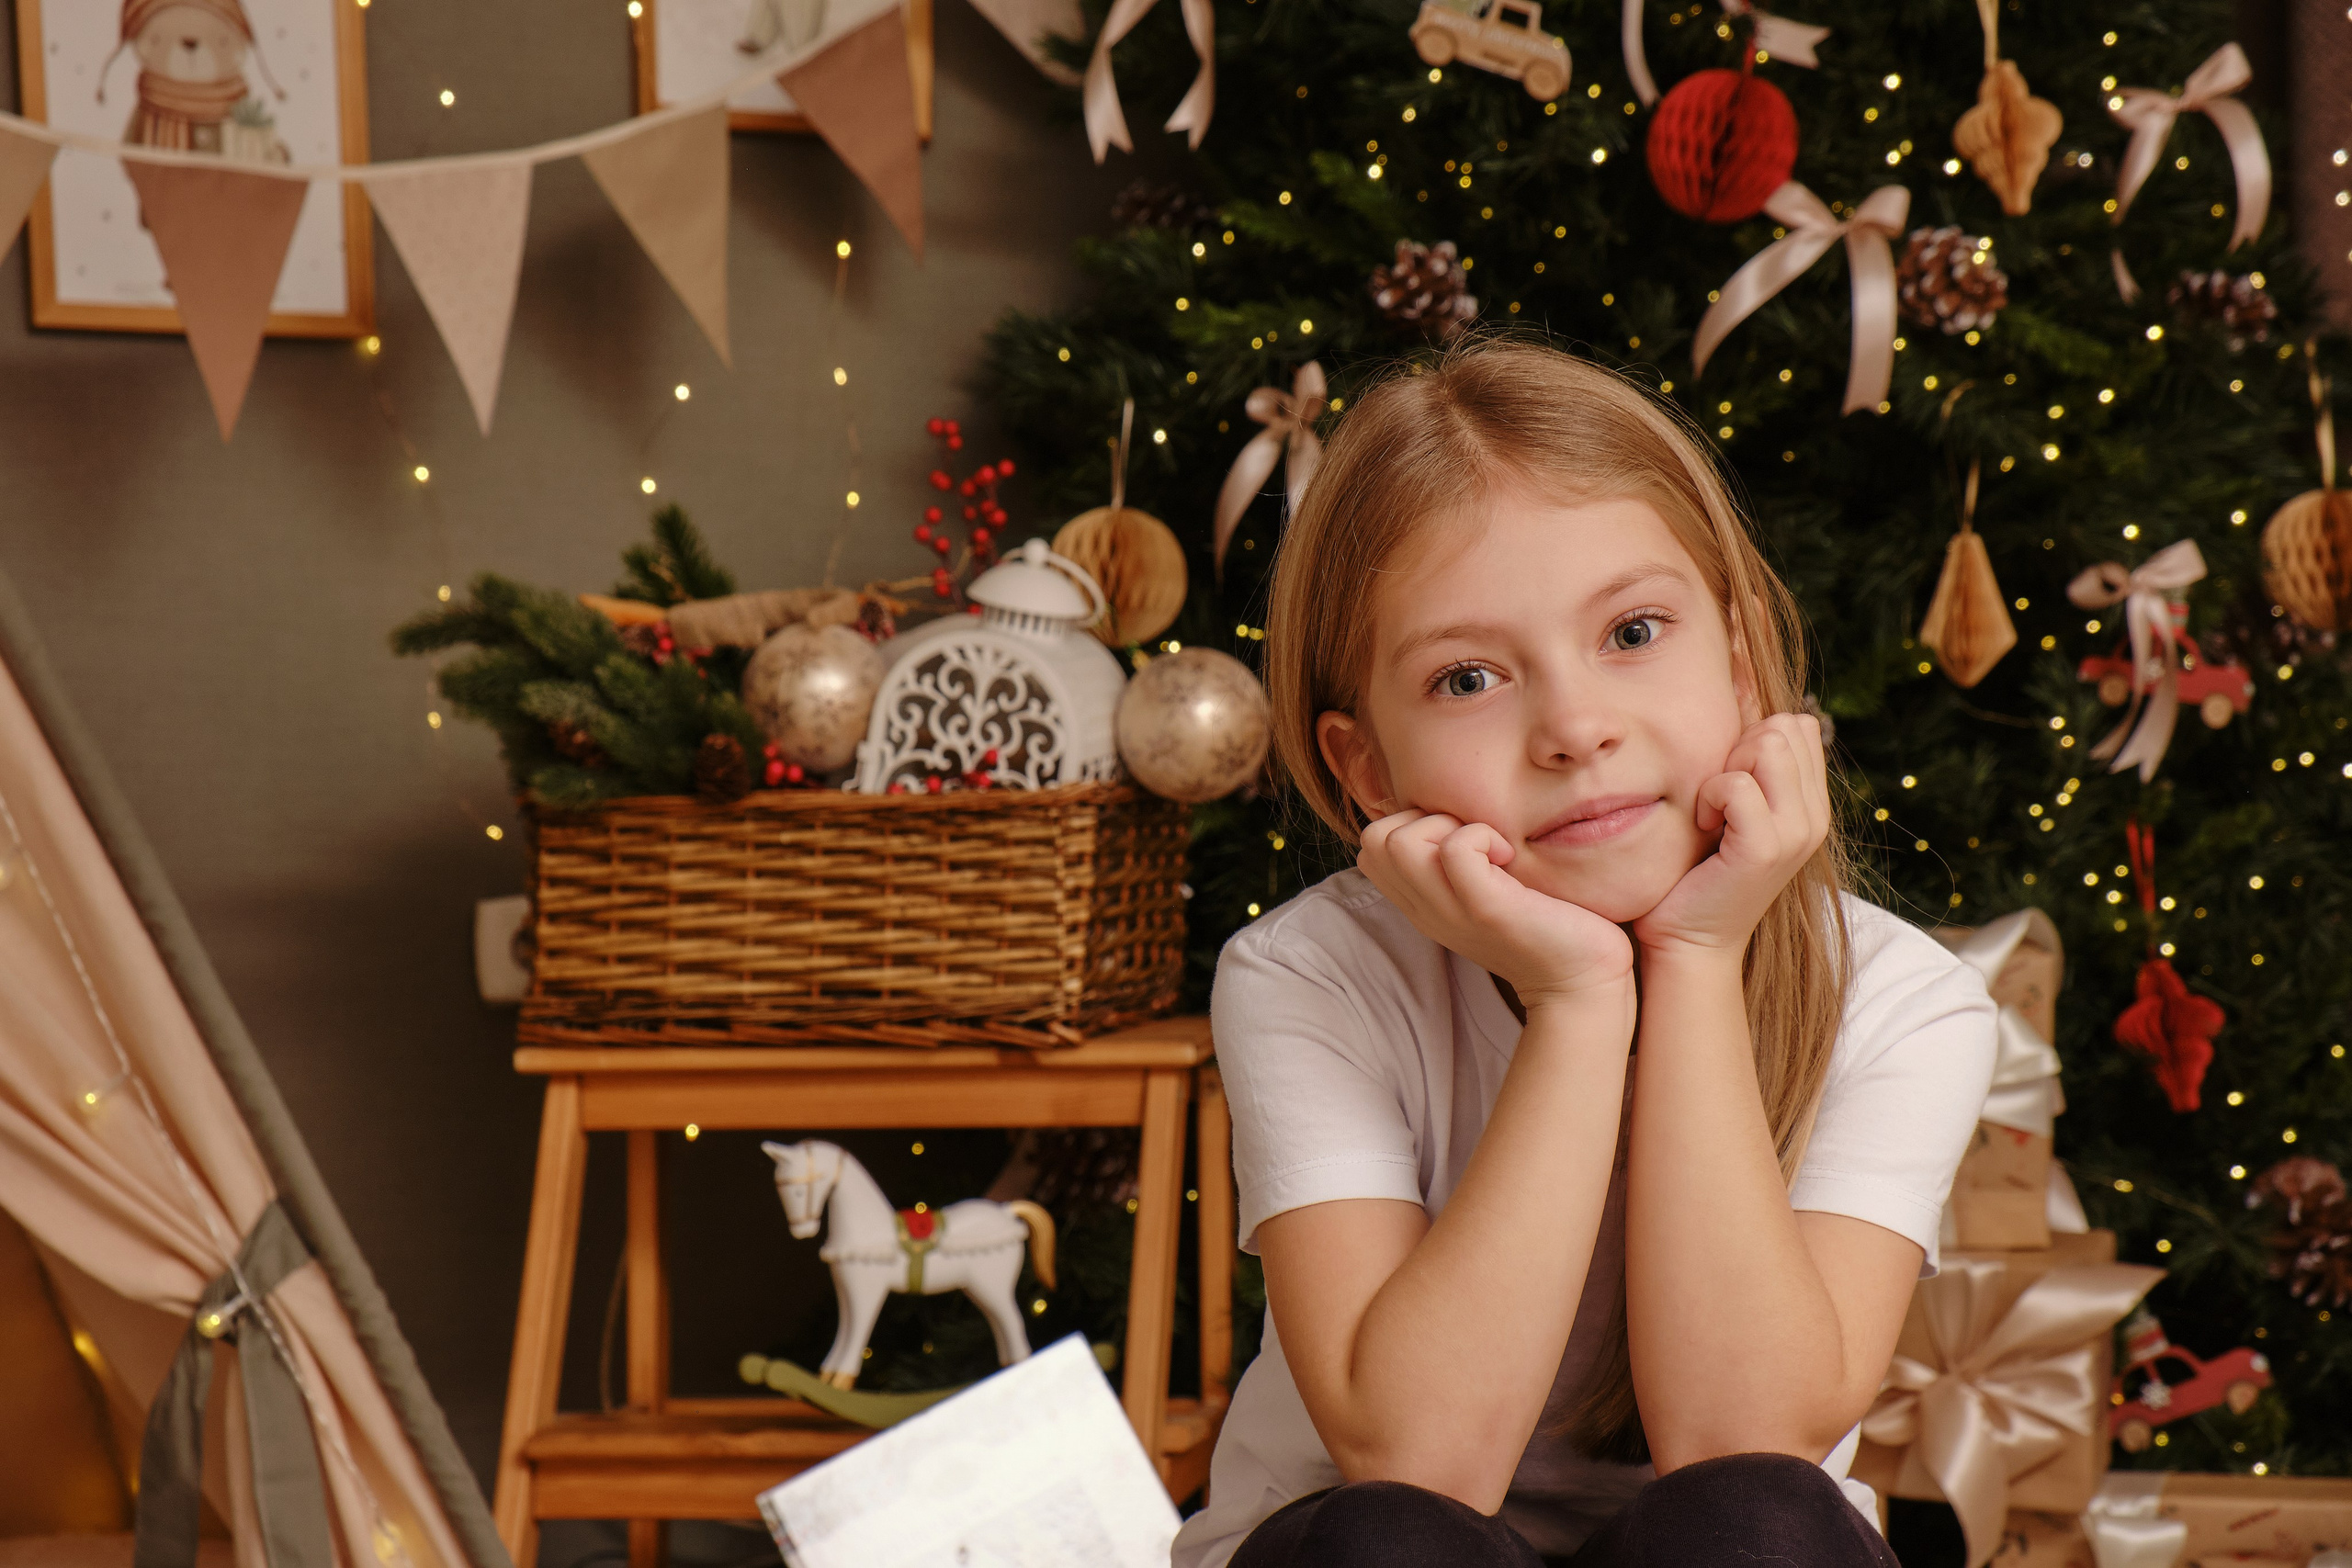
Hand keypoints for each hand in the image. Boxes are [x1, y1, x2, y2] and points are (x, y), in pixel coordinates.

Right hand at [1357, 809, 1634, 1009]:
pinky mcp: (1485, 909)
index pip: (1372, 847)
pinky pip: (1454, 849)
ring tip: (1489, 847)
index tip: (1460, 838)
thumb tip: (1454, 814)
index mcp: (1422, 904)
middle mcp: (1426, 909)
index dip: (1410, 823)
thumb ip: (1457, 865)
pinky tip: (1509, 857)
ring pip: (1398, 842)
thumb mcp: (1484, 893)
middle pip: (1373, 840)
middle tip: (1472, 840)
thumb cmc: (1544, 925)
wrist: (1581, 979)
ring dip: (1446, 826)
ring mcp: (1450, 911)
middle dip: (1420, 819)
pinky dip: (1482, 836)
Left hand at [1632, 713, 1829, 959]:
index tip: (1728, 782)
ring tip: (1711, 811)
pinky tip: (1703, 826)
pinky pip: (1736, 783)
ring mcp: (1797, 833)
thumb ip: (1747, 769)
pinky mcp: (1767, 848)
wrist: (1689, 942)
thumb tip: (1743, 708)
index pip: (1799, 725)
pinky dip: (1708, 796)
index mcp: (1811, 804)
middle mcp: (1815, 816)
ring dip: (1724, 769)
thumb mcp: (1731, 812)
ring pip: (1768, 744)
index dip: (1753, 737)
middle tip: (1716, 797)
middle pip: (1786, 727)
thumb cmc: (1696, 874)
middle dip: (1738, 747)